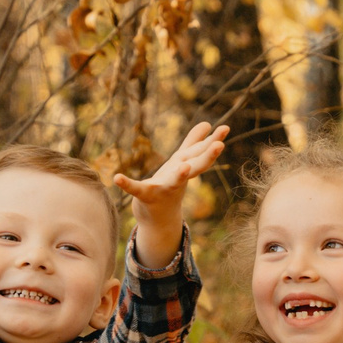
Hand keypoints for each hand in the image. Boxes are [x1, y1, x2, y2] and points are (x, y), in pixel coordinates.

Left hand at [111, 121, 227, 268]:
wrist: (158, 218)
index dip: (214, 140)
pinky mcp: (146, 197)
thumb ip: (193, 143)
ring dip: (180, 175)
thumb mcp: (182, 162)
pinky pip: (137, 190)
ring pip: (174, 182)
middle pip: (196, 167)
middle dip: (207, 157)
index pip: (202, 153)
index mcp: (186, 168)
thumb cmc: (170, 186)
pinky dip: (127, 185)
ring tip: (184, 166)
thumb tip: (208, 124)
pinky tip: (117, 178)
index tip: (225, 128)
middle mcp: (179, 179)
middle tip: (219, 145)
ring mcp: (164, 189)